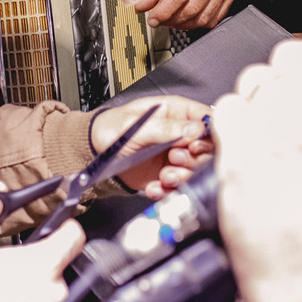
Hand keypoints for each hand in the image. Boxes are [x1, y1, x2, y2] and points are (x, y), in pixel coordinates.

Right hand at [0, 183, 84, 301]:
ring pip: (51, 292)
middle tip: (9, 262)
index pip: (75, 234)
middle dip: (37, 260)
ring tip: (3, 289)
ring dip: (34, 288)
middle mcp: (55, 292)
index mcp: (43, 264)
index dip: (65, 224)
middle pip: (59, 265)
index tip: (55, 225)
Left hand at [91, 95, 212, 199]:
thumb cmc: (112, 129)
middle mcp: (179, 134)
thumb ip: (167, 128)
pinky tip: (155, 185)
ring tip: (163, 175)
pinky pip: (178, 185)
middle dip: (192, 158)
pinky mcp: (167, 173)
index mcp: (175, 112)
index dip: (207, 134)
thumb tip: (195, 129)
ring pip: (195, 169)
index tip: (195, 145)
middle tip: (174, 158)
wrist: (94, 151)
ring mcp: (174, 154)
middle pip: (206, 148)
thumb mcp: (138, 125)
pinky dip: (168, 189)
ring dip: (181, 176)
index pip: (206, 119)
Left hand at [134, 0, 234, 29]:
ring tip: (171, 20)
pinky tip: (187, 19)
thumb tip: (142, 6)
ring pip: (203, 17)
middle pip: (192, 9)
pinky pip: (214, 18)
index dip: (164, 11)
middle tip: (160, 20)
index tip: (153, 18)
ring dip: (184, 24)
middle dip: (171, 20)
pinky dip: (198, 23)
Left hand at [212, 12, 301, 301]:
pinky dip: (232, 126)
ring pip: (256, 75)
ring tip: (276, 143)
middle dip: (288, 77)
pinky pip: (226, 105)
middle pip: (293, 48)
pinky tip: (253, 155)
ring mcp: (282, 121)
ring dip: (259, 101)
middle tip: (296, 117)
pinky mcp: (239, 141)